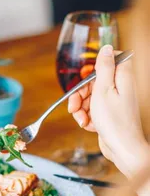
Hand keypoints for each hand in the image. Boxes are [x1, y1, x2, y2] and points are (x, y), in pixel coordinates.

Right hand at [68, 45, 148, 176]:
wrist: (122, 148)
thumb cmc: (114, 121)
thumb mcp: (103, 90)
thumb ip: (104, 67)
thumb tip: (106, 47)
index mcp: (121, 78)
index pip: (111, 60)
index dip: (96, 67)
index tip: (86, 77)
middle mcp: (119, 88)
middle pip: (94, 82)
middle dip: (80, 94)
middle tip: (74, 107)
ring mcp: (113, 102)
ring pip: (90, 97)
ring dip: (81, 109)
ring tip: (82, 121)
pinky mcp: (108, 113)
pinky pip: (92, 110)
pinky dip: (87, 117)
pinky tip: (88, 126)